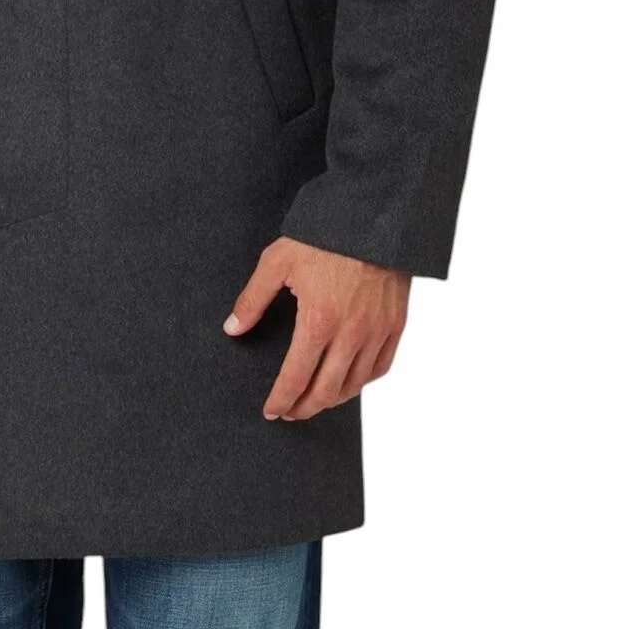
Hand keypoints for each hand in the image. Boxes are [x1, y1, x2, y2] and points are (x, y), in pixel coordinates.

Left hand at [223, 236, 409, 420]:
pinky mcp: (396, 324)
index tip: (271, 410)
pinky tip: (349, 381)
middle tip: (290, 412)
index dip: (281, 399)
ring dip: (332, 400)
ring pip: (355, 384)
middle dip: (304, 408)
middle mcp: (351, 333)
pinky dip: (363, 382)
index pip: (296, 377)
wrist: (372, 215)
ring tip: (315, 400)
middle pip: (326, 391)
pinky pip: (381, 367)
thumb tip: (232, 328)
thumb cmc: (323, 235)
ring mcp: (377, 331)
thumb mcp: (278, 261)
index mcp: (318, 320)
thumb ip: (253, 299)